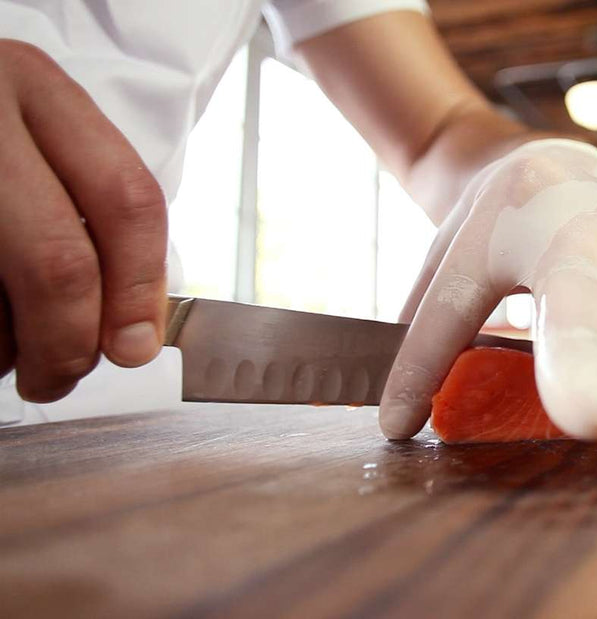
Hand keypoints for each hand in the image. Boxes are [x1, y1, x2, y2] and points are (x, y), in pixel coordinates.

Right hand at [0, 40, 166, 401]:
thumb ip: (86, 216)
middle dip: (68, 345)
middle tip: (56, 378)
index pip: (125, 198)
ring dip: (1, 352)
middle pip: (59, 263)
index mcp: (31, 85)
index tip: (134, 346)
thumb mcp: (21, 140)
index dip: (138, 288)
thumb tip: (131, 333)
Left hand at [380, 138, 596, 439]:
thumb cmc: (490, 230)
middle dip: (578, 357)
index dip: (421, 369)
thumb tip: (404, 417)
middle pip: (570, 297)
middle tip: (586, 422)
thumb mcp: (448, 269)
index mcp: (491, 240)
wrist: (543, 163)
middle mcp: (560, 240)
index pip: (451, 314)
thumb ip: (428, 329)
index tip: (400, 424)